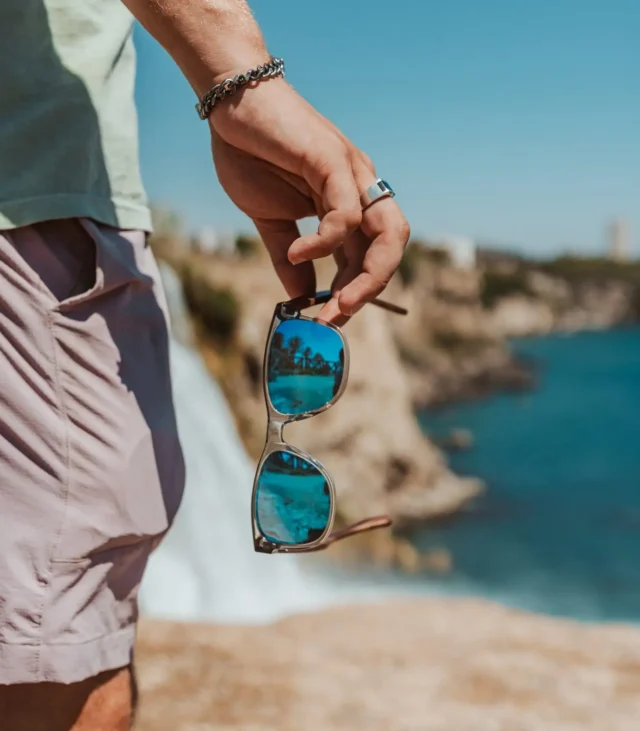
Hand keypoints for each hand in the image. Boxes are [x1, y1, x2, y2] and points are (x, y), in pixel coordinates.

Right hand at [209, 78, 409, 323]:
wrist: (231, 106)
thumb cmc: (251, 155)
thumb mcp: (270, 220)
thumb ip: (288, 258)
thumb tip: (299, 296)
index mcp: (349, 205)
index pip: (369, 256)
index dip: (354, 292)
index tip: (327, 320)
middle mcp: (360, 190)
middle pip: (392, 247)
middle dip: (370, 290)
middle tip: (336, 319)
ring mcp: (352, 174)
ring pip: (387, 233)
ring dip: (365, 278)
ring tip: (333, 305)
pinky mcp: (333, 160)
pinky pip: (345, 214)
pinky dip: (324, 243)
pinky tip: (297, 254)